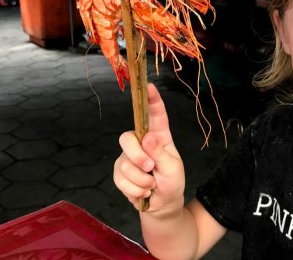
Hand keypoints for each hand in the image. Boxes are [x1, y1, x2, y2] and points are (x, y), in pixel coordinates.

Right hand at [114, 83, 184, 214]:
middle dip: (137, 156)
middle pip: (127, 138)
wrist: (162, 206)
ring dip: (141, 181)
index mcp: (159, 137)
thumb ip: (160, 153)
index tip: (149, 87)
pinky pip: (120, 179)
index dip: (152, 100)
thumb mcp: (173, 169)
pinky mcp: (119, 172)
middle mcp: (141, 142)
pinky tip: (143, 192)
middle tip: (150, 168)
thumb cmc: (171, 183)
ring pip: (125, 164)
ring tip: (152, 185)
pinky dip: (134, 190)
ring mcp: (128, 157)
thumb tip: (147, 137)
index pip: (155, 116)